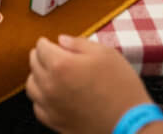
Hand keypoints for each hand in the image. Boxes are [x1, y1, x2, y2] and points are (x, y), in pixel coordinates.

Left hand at [26, 35, 155, 133]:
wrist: (130, 122)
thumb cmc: (121, 87)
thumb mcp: (105, 54)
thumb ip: (79, 43)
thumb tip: (62, 40)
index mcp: (60, 65)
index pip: (41, 47)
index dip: (46, 42)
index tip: (50, 42)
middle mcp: (50, 85)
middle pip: (33, 64)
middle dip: (41, 56)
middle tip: (51, 55)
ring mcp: (50, 106)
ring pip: (31, 86)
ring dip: (38, 76)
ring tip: (50, 74)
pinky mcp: (55, 122)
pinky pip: (38, 106)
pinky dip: (41, 97)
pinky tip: (53, 94)